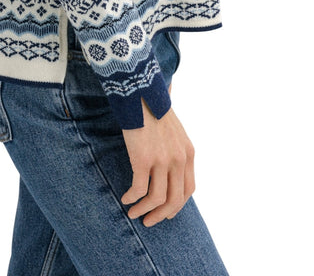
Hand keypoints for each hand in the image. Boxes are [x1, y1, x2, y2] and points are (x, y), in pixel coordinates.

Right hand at [120, 96, 195, 226]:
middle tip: (149, 220)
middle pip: (175, 200)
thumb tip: (173, 148)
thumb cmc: (153, 106)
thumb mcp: (175, 128)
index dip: (177, 205)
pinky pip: (139, 190)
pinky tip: (125, 198)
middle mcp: (178, 159)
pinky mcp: (143, 159)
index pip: (188, 189)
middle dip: (162, 215)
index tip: (165, 211)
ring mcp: (162, 160)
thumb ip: (176, 144)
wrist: (140, 91)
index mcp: (188, 153)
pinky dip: (132, 198)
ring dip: (144, 210)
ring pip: (157, 200)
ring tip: (134, 213)